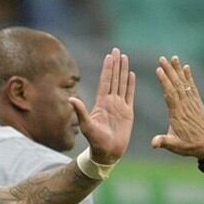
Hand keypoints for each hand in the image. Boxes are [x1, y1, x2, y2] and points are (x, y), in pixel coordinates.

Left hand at [70, 48, 134, 164]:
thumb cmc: (95, 142)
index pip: (105, 81)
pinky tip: (132, 74)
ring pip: (122, 84)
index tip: (109, 56)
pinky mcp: (128, 113)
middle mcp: (110, 102)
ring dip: (123, 71)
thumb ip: (80, 111)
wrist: (107, 153)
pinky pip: (130, 95)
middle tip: (117, 50)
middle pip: (114, 79)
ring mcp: (119, 106)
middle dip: (116, 64)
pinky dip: (131, 85)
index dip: (107, 68)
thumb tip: (71, 98)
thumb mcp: (86, 126)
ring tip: (125, 57)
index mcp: (101, 103)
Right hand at [151, 56, 203, 158]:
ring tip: (173, 58)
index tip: (159, 70)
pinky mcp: (197, 102)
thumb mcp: (174, 145)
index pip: (169, 93)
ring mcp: (192, 102)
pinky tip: (186, 68)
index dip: (164, 81)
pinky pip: (192, 87)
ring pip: (183, 83)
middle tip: (162, 58)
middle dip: (169, 70)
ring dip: (178, 70)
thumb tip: (153, 143)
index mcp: (177, 113)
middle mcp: (185, 105)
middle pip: (176, 84)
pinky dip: (189, 77)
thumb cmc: (187, 145)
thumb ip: (163, 142)